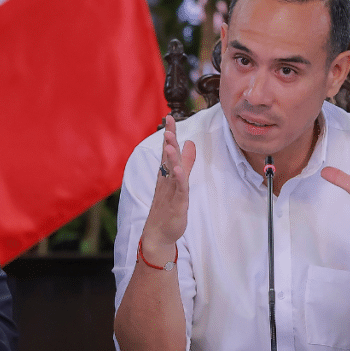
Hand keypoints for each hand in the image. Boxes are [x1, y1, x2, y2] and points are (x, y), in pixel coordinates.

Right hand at [140, 115, 196, 250]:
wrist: (159, 233)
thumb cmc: (168, 206)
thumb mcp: (179, 180)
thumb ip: (186, 161)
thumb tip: (190, 142)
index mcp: (167, 173)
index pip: (168, 150)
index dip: (170, 134)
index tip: (170, 117)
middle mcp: (167, 180)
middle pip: (168, 157)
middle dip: (169, 139)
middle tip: (169, 123)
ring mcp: (170, 191)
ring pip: (171, 171)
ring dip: (170, 157)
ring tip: (169, 143)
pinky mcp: (177, 203)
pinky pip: (178, 189)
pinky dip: (178, 179)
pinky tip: (178, 170)